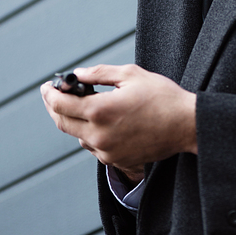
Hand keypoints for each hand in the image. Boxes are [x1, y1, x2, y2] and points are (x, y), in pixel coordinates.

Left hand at [41, 64, 196, 173]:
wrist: (187, 125)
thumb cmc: (162, 97)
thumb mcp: (131, 74)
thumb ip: (99, 73)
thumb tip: (77, 74)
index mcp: (100, 111)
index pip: (59, 104)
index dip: (49, 93)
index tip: (48, 86)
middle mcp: (99, 135)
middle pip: (62, 123)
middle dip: (55, 107)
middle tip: (55, 94)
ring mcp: (107, 152)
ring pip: (78, 136)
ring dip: (74, 121)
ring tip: (83, 106)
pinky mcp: (117, 161)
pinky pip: (95, 147)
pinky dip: (91, 133)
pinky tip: (103, 122)